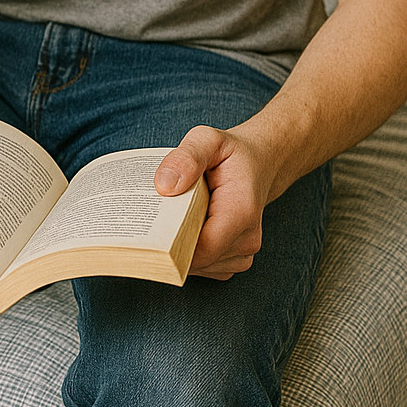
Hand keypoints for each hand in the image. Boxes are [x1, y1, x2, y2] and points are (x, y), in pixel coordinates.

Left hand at [155, 125, 279, 280]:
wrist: (257, 165)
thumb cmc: (230, 153)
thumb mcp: (207, 139)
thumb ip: (187, 157)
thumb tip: (164, 186)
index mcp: (241, 212)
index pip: (202, 248)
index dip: (171, 245)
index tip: (148, 228)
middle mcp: (247, 239)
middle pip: (196, 260)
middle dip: (169, 245)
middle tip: (150, 218)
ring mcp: (243, 253)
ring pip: (197, 267)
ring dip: (177, 249)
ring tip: (169, 219)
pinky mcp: (234, 260)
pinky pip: (203, 267)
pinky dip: (187, 253)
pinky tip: (180, 229)